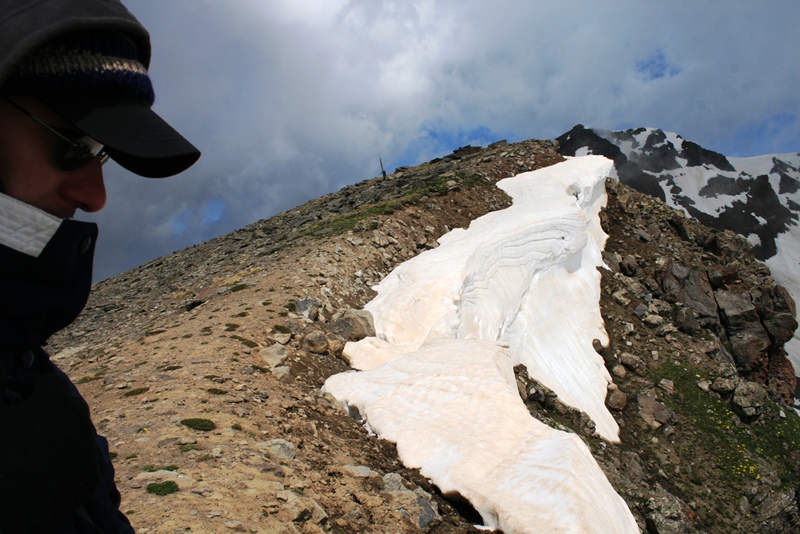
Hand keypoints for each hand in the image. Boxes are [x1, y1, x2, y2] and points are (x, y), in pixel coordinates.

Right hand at [0, 363, 99, 532]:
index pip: (48, 384)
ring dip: (61, 436)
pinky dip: (68, 463)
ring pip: (76, 433)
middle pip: (67, 406)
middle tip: (26, 430)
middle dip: (50, 412)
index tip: (19, 407)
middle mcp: (82, 418)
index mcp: (58, 398)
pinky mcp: (91, 475)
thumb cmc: (0, 455)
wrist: (16, 508)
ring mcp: (89, 448)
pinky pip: (81, 461)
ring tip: (34, 452)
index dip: (32, 393)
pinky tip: (46, 473)